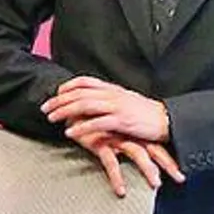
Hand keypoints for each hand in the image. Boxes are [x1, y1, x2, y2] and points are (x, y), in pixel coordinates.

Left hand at [42, 76, 170, 142]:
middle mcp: (113, 95)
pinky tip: (70, 132)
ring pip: (84, 105)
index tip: (56, 93)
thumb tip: (94, 101)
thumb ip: (109, 99)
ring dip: (65, 111)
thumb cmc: (146, 113)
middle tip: (44, 108)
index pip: (85, 81)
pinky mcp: (122, 121)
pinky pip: (97, 123)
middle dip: (59, 100)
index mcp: (113, 89)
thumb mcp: (126, 100)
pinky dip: (81, 127)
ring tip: (51, 118)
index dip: (68, 86)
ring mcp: (117, 107)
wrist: (168, 120)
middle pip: (79, 93)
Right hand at [65, 123, 184, 196]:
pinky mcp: (99, 142)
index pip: (155, 143)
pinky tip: (121, 190)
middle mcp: (127, 132)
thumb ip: (119, 136)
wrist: (67, 107)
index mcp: (131, 129)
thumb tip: (130, 149)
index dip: (168, 156)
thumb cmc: (88, 120)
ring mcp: (114, 136)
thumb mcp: (107, 127)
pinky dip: (117, 177)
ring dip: (148, 169)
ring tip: (156, 184)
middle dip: (167, 163)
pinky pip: (110, 162)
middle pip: (152, 148)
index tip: (181, 170)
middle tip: (180, 177)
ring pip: (137, 153)